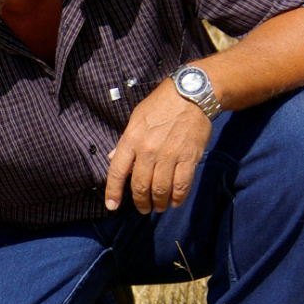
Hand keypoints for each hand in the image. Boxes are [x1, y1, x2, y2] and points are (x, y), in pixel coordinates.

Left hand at [105, 78, 212, 214]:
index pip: (117, 172)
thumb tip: (113, 159)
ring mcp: (169, 155)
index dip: (113, 192)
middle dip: (140, 202)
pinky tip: (175, 201)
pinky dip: (178, 197)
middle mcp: (147, 151)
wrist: (191, 95)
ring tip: (159, 207)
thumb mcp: (135, 119)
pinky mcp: (189, 158)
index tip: (112, 206)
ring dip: (159, 203)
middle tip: (143, 209)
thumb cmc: (160, 105)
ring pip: (160, 189)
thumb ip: (124, 142)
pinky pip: (181, 185)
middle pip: (140, 186)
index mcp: (131, 140)